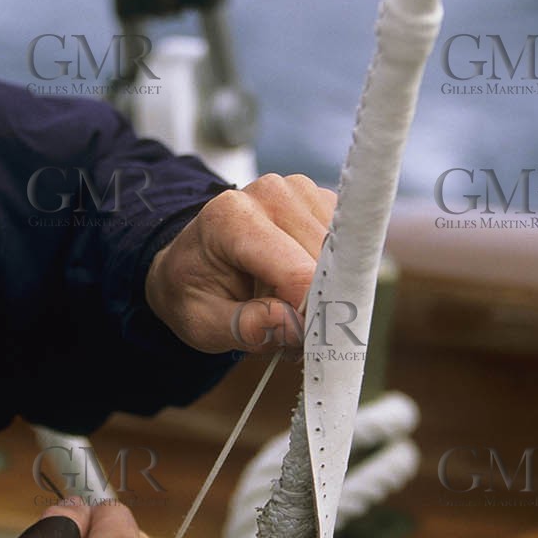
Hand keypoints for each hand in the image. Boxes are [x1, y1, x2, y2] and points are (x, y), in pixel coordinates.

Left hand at [145, 173, 336, 355]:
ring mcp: (300, 192)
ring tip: (290, 309)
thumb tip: (294, 326)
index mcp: (231, 218)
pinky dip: (332, 276)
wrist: (189, 262)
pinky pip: (348, 247)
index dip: (309, 316)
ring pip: (343, 257)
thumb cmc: (193, 290)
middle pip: (326, 264)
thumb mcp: (201, 323)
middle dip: (318, 307)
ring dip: (326, 292)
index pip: (296, 273)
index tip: (304, 345)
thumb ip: (245, 327)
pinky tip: (300, 286)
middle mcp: (270, 193)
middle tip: (294, 336)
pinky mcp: (321, 201)